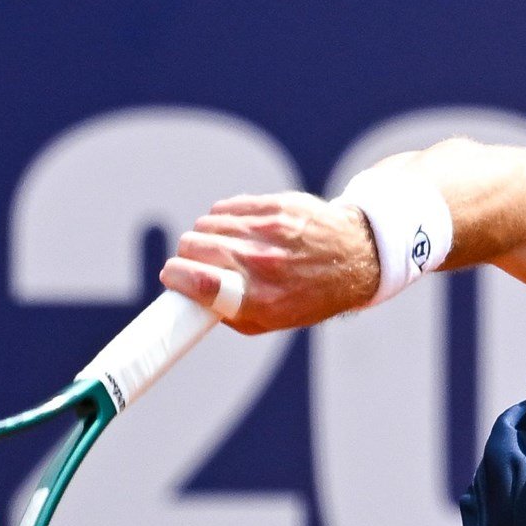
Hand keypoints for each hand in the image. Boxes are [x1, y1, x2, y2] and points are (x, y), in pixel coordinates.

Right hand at [159, 192, 379, 333]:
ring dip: (205, 236)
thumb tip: (185, 296)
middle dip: (186, 256)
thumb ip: (226, 312)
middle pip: (194, 246)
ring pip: (206, 224)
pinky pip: (224, 208)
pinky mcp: (274, 204)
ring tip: (223, 247)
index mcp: (261, 299)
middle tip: (196, 263)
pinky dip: (222, 220)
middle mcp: (264, 262)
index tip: (171, 276)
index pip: (202, 282)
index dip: (175, 277)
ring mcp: (270, 229)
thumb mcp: (270, 320)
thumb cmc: (306, 295)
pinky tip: (236, 230)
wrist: (354, 257)